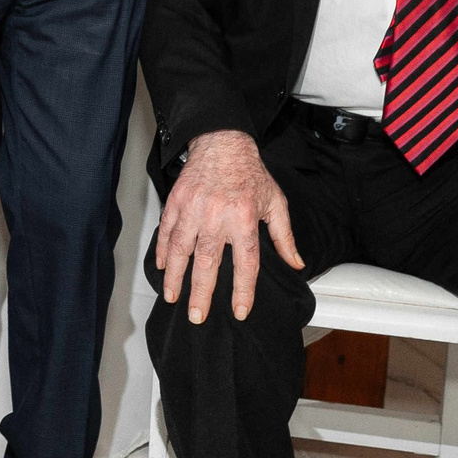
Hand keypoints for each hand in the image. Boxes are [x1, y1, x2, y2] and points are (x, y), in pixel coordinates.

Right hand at [155, 130, 302, 323]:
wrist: (222, 141)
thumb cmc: (249, 172)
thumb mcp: (275, 202)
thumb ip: (284, 237)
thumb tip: (296, 264)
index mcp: (243, 219)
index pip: (245, 263)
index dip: (242, 290)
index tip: (239, 311)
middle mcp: (216, 217)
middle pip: (207, 263)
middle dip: (201, 293)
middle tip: (196, 316)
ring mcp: (193, 209)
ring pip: (180, 249)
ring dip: (175, 276)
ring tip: (172, 297)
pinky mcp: (176, 202)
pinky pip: (166, 231)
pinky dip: (162, 250)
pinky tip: (161, 267)